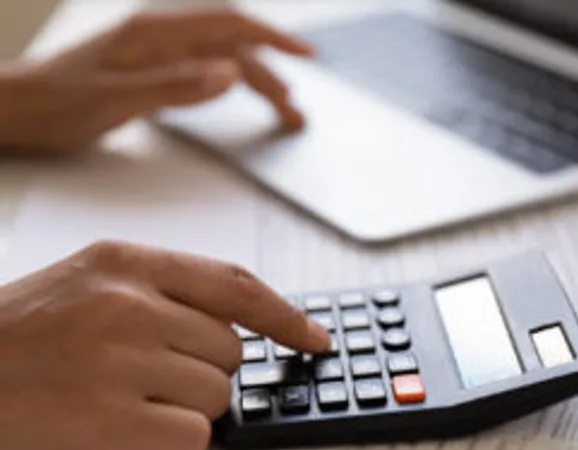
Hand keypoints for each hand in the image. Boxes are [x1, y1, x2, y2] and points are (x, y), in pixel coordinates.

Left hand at [0, 7, 313, 155]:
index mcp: (155, 32)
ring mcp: (159, 51)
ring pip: (223, 60)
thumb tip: (231, 75)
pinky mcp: (153, 69)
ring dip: (256, 83)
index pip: (230, 25)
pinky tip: (240, 95)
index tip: (306, 56)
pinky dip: (232, 84)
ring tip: (283, 111)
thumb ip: (174, 86)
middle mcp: (162, 35)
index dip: (273, 38)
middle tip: (295, 112)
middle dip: (272, 74)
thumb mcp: (114, 99)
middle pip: (234, 47)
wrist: (18, 109)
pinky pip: (205, 70)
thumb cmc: (56, 103)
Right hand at [0, 240, 329, 449]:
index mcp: (124, 262)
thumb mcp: (89, 287)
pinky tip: (118, 431)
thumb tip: (240, 332)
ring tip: (118, 402)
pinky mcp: (111, 419)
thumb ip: (164, 296)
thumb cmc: (19, 340)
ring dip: (182, 410)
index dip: (286, 316)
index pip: (236, 285)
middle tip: (142, 378)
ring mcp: (119, 360)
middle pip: (229, 351)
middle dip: (201, 372)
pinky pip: (192, 437)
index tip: (315, 339)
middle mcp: (126, 303)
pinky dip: (168, 443)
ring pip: (215, 396)